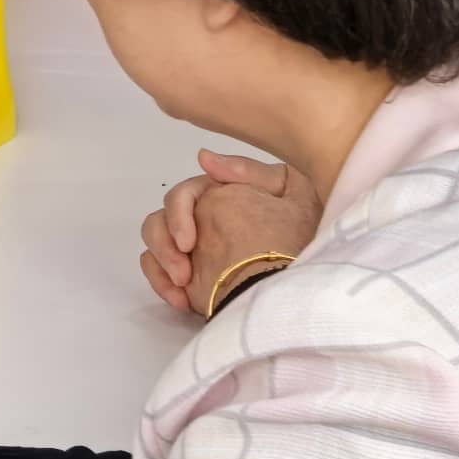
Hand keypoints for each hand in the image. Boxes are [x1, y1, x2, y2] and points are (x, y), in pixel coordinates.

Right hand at [141, 149, 320, 319]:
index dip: (179, 213)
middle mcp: (203, 218)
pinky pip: (157, 271)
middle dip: (165, 243)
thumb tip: (202, 157)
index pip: (184, 194)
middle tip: (183, 272)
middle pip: (161, 218)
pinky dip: (162, 283)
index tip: (189, 242)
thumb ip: (248, 171)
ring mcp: (194, 249)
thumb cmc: (302, 237)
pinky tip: (182, 301)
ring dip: (162, 262)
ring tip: (183, 284)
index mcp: (222, 195)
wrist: (304, 286)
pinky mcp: (189, 277)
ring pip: (154, 242)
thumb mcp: (291, 192)